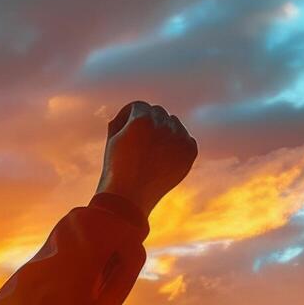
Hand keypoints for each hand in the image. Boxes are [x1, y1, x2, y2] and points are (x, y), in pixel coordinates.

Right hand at [95, 101, 196, 218]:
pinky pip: (185, 138)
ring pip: (173, 123)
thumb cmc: (116, 169)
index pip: (139, 106)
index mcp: (142, 120)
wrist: (129, 198)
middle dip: (148, 122)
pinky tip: (163, 157)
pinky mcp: (189, 152)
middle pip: (158, 112)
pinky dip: (176, 144)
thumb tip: (136, 112)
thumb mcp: (114, 140)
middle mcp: (163, 126)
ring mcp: (179, 139)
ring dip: (163, 130)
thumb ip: (125, 120)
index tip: (124, 128)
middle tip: (138, 140)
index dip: (129, 115)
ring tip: (151, 150)